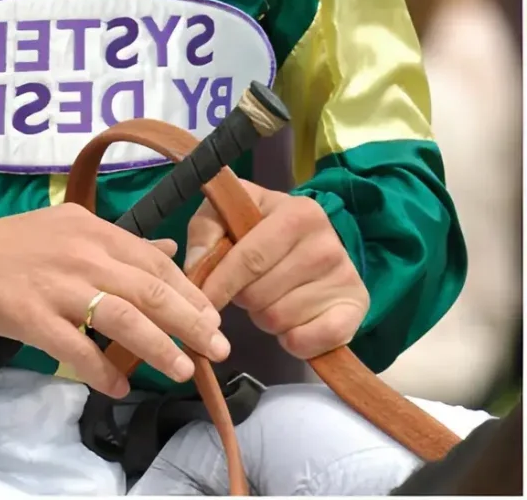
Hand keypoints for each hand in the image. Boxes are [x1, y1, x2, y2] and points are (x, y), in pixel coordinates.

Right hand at [0, 206, 230, 399]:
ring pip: (122, 319)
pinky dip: (104, 371)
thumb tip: (169, 252)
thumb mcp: (65, 229)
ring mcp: (55, 285)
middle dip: (190, 323)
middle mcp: (77, 252)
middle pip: (147, 290)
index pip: (152, 261)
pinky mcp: (32, 316)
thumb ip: (117, 242)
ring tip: (182, 370)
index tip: (214, 319)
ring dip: (159, 348)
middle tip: (218, 350)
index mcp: (88, 227)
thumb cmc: (9, 246)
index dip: (189, 293)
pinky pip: (79, 350)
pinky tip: (119, 385)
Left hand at [185, 178, 368, 359]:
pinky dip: (292, 341)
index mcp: (296, 212)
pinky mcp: (357, 310)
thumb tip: (196, 267)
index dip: (220, 282)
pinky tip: (291, 323)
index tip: (202, 298)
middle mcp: (327, 243)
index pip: (249, 258)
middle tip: (246, 290)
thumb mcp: (228, 215)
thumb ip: (205, 232)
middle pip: (263, 293)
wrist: (314, 245)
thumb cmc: (260, 227)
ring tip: (270, 299)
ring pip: (281, 319)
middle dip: (243, 299)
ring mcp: (346, 277)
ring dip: (265, 318)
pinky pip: (310, 341)